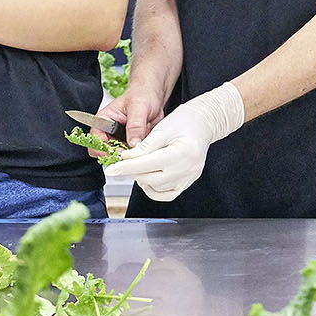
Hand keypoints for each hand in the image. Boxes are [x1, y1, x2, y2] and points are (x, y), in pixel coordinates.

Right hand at [92, 87, 166, 157]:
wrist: (153, 96)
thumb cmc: (142, 95)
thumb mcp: (138, 107)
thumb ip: (135, 125)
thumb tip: (133, 143)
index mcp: (104, 120)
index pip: (95, 139)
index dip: (104, 149)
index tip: (118, 153)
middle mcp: (109, 132)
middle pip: (104, 152)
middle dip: (116, 156)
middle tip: (130, 155)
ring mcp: (120, 140)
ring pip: (118, 156)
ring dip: (128, 157)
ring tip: (139, 152)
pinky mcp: (131, 144)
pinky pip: (131, 156)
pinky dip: (137, 156)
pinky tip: (144, 151)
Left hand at [109, 83, 245, 200]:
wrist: (204, 124)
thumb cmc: (185, 121)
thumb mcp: (161, 129)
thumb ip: (143, 147)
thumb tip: (126, 160)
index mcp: (182, 152)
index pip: (146, 164)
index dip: (126, 167)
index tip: (111, 169)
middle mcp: (187, 169)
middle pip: (150, 179)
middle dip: (133, 172)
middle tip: (123, 163)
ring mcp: (189, 178)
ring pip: (157, 189)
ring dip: (143, 180)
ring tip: (139, 166)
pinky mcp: (188, 182)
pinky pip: (167, 194)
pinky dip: (154, 189)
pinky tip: (149, 177)